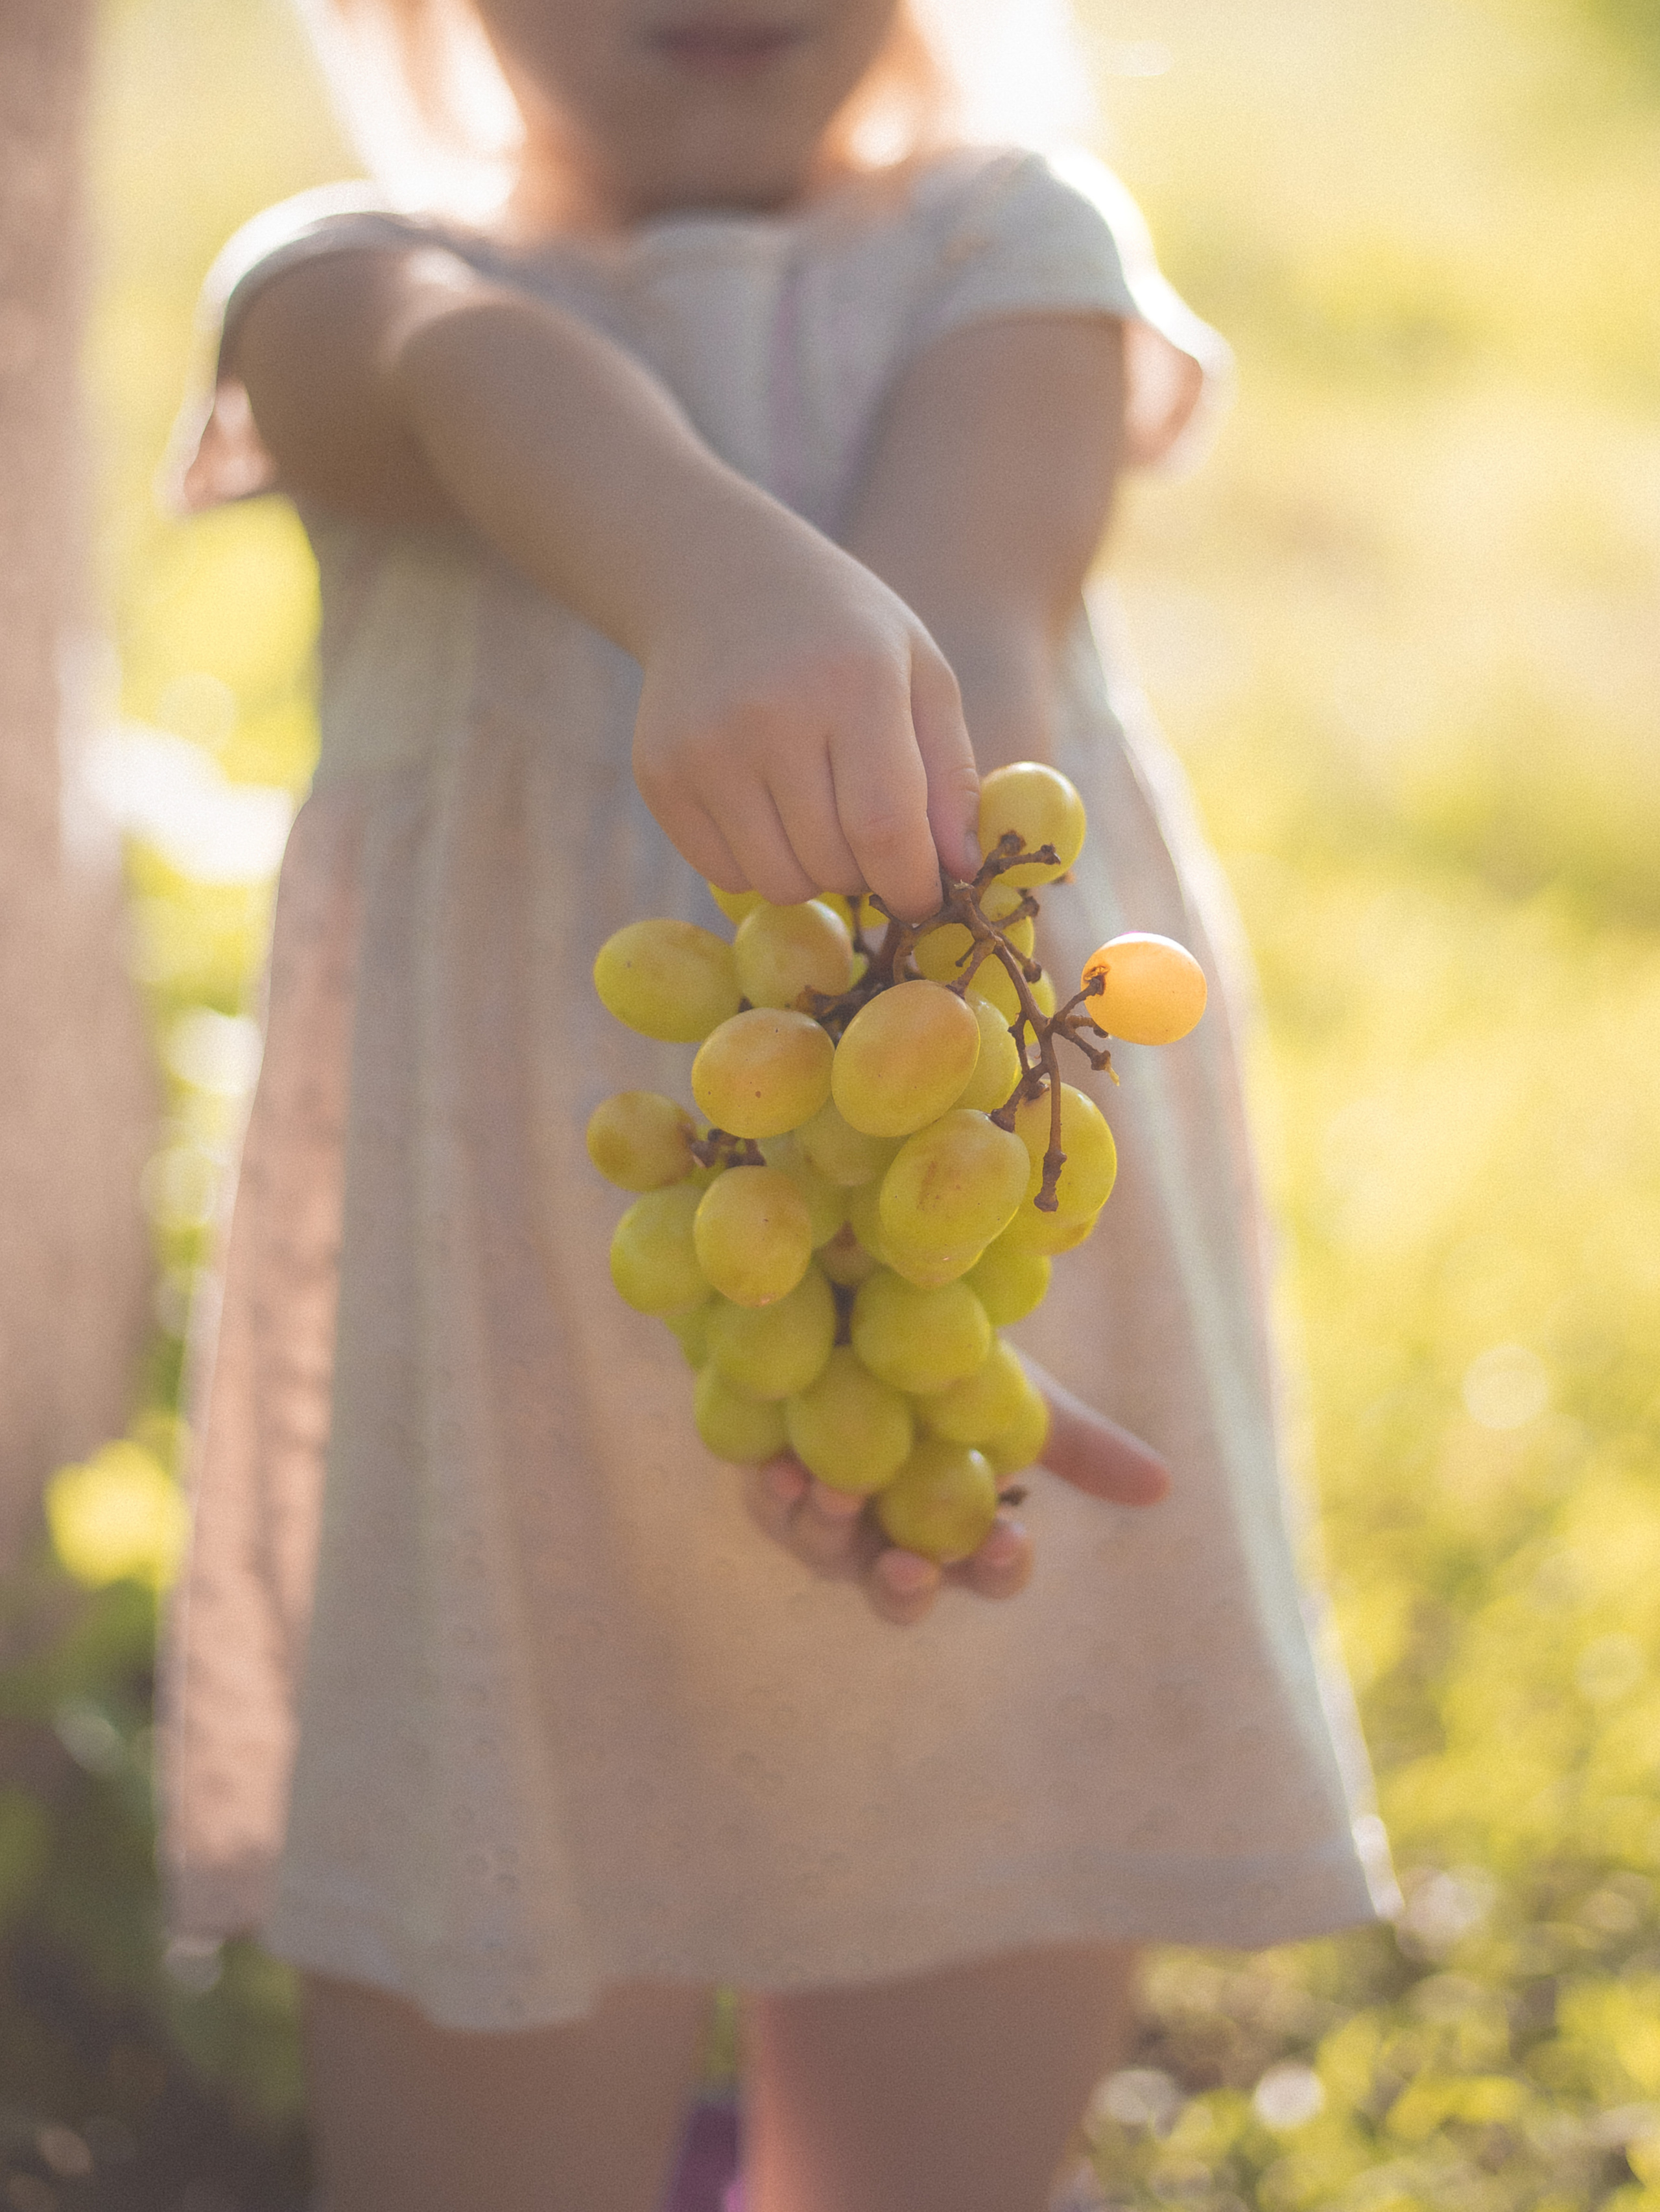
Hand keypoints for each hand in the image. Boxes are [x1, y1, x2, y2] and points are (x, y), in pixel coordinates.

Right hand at [632, 498, 980, 920]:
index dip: (913, 884)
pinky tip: (769, 808)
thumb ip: (951, 775)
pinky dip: (759, 863)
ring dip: (813, 874)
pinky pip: (724, 873)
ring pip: (778, 882)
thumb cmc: (847, 635)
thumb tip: (959, 872)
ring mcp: (703, 749)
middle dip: (867, 874)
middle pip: (832, 864)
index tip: (926, 896)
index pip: (884, 827)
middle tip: (869, 834)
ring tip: (820, 816)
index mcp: (851, 683)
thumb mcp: (922, 676)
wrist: (721, 579)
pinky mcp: (659, 776)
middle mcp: (769, 716)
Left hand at [741, 1358, 1168, 1626]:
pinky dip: (777, 1490)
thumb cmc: (943, 1360)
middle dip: (905, 1588)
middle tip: (910, 1568)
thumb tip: (1161, 1485)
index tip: (1009, 1538)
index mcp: (956, 1527)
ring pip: (827, 1551)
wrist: (860, 1298)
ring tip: (836, 1494)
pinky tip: (781, 1468)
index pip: (985, 1570)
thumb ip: (1078, 1444)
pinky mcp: (768, 1481)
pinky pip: (770, 1500)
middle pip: (900, 1591)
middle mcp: (888, 1536)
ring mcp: (824, 1516)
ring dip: (831, 1531)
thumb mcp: (1015, 1396)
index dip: (998, 1567)